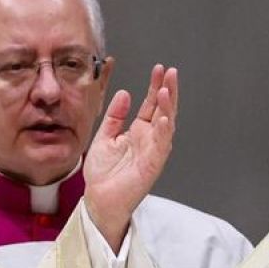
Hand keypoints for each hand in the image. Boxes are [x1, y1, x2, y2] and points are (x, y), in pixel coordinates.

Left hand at [83, 64, 177, 251]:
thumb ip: (114, 116)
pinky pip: (160, 147)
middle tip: (171, 72)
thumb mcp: (105, 136)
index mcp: (139, 132)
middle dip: (168, 91)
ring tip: (167, 90)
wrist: (98, 198)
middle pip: (163, 111)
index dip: (156, 87)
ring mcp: (153, 152)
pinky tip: (164, 118)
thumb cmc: (103, 173)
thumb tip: (124, 93)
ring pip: (166, 126)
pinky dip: (163, 132)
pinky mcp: (151, 166)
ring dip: (168, 108)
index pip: (151, 104)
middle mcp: (149, 140)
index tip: (159, 68)